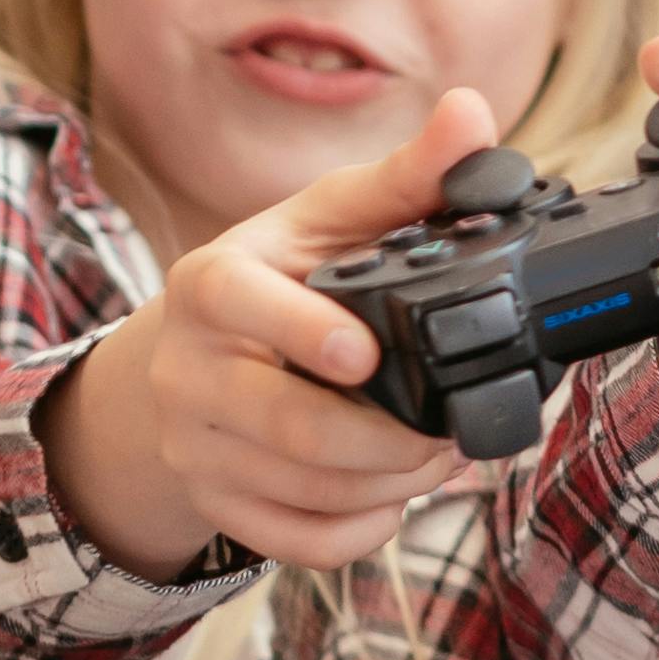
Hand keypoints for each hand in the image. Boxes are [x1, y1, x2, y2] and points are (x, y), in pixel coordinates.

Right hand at [44, 93, 489, 574]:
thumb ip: (406, 175)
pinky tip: (388, 494)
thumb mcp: (329, 219)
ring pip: (302, 491)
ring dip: (391, 483)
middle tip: (451, 430)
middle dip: (389, 439)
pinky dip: (359, 529)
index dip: (300, 332)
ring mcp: (192, 444)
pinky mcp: (211, 503)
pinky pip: (294, 543)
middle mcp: (185, 369)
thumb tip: (473, 116)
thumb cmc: (279, 278)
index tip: (365, 354)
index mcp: (210, 284)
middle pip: (286, 425)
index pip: (237, 304)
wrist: (190, 357)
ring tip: (436, 455)